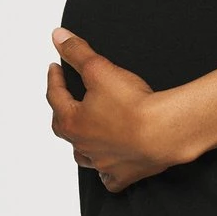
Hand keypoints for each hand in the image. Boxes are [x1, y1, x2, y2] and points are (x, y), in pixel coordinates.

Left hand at [47, 27, 192, 192]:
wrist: (162, 133)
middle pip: (65, 128)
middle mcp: (83, 146)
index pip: (56, 96)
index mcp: (73, 121)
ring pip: (83, 156)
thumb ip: (78, 52)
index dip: (54, 79)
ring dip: (81, 143)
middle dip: (64, 111)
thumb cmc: (133, 105)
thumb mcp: (100, 69)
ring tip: (85, 133)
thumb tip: (58, 37)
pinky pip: (109, 178)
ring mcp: (103, 163)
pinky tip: (107, 168)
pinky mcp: (124, 175)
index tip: (55, 68)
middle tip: (67, 98)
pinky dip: (106, 173)